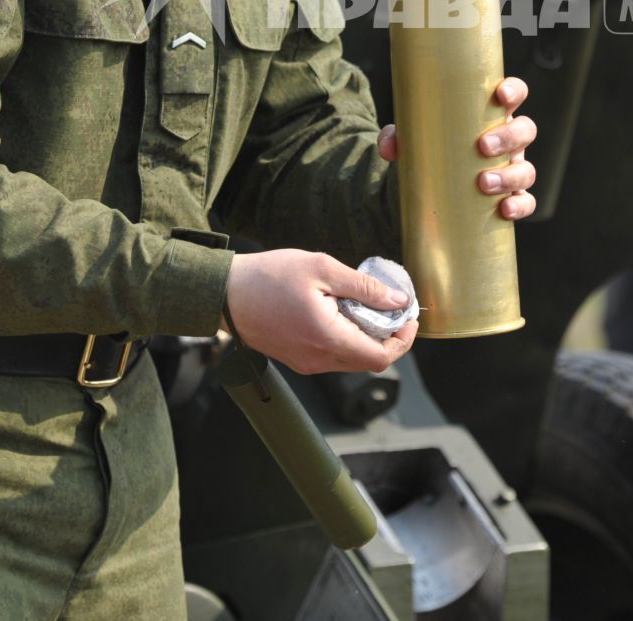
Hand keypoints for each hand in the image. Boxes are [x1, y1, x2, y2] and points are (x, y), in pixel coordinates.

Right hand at [224, 249, 417, 375]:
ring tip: (365, 305)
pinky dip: (346, 338)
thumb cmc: (269, 277)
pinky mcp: (296, 359)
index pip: (381, 357)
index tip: (409, 317)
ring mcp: (306, 363)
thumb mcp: (322, 269)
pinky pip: (332, 356)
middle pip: (369, 361)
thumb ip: (364, 287)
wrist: (223, 293)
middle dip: (389, 338)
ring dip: (367, 337)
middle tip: (392, 308)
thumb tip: (399, 301)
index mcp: (327, 340)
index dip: (403, 340)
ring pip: (351, 360)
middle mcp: (318, 360)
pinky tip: (341, 311)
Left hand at [378, 75, 537, 220]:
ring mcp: (512, 169)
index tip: (501, 95)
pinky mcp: (510, 197)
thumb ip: (398, 137)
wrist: (430, 189)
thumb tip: (390, 148)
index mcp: (490, 116)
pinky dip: (519, 205)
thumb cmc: (432, 150)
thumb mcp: (414, 139)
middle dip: (509, 136)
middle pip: (526, 130)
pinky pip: (526, 202)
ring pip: (526, 169)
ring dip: (511, 175)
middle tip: (483, 146)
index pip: (514, 94)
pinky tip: (504, 209)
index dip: (515, 90)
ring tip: (484, 183)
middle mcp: (508, 141)